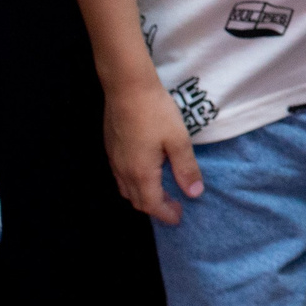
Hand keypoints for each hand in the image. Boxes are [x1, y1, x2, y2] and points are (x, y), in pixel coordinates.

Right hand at [103, 77, 201, 222]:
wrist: (127, 87)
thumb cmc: (156, 112)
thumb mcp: (178, 140)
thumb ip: (186, 168)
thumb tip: (195, 194)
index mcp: (140, 172)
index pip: (151, 205)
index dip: (166, 214)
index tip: (179, 218)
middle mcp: (123, 171)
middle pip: (137, 201)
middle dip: (155, 208)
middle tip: (174, 206)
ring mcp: (114, 159)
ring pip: (126, 189)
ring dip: (144, 196)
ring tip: (162, 192)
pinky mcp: (111, 148)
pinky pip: (120, 176)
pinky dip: (134, 184)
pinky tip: (146, 173)